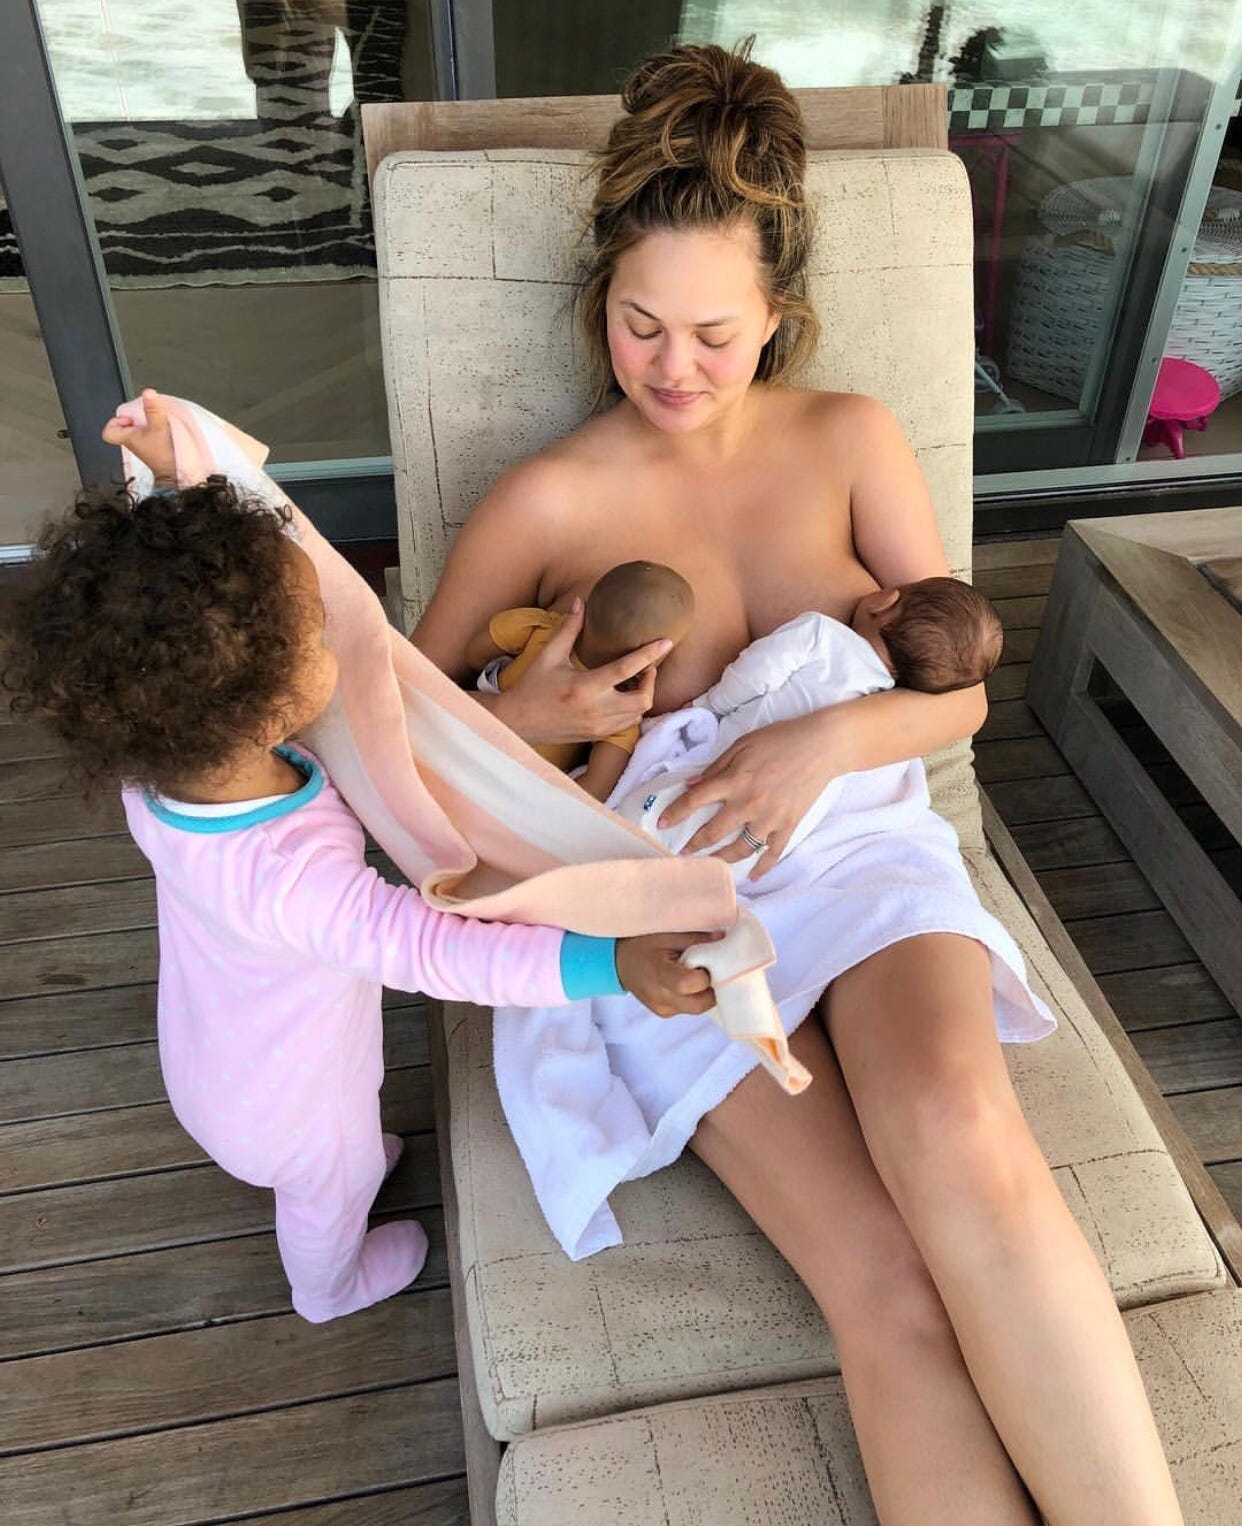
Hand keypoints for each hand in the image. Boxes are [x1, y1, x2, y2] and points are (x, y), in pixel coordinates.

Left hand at [102, 387, 177, 485]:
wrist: (176, 473)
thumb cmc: (163, 454)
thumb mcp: (158, 428)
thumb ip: (153, 410)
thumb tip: (148, 392)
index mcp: (126, 438)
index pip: (108, 432)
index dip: (115, 422)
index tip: (129, 419)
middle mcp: (132, 442)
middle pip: (124, 426)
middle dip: (135, 418)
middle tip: (146, 417)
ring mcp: (142, 445)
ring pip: (136, 429)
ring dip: (145, 423)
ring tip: (156, 422)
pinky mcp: (152, 447)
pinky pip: (146, 433)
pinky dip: (152, 428)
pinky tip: (163, 428)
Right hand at [496, 599, 669, 745]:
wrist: (517, 722)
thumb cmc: (532, 686)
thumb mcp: (549, 655)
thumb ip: (569, 629)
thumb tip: (581, 602)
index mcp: (585, 687)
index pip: (626, 669)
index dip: (649, 655)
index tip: (666, 642)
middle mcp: (596, 710)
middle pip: (643, 698)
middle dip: (651, 681)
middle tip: (646, 667)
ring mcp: (599, 726)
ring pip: (638, 713)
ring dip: (643, 695)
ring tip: (635, 680)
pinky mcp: (597, 735)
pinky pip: (627, 724)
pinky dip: (632, 709)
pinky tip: (623, 696)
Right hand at [615, 931, 722, 1016]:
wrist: (618, 962)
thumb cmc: (642, 944)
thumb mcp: (666, 934)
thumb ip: (696, 938)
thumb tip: (723, 939)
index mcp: (660, 976)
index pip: (692, 983)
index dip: (707, 973)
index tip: (709, 959)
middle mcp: (661, 999)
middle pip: (701, 1003)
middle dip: (712, 987)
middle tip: (710, 968)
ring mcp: (663, 1009)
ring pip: (698, 1008)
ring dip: (704, 992)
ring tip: (698, 972)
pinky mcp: (665, 1013)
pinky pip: (689, 1008)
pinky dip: (695, 995)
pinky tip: (689, 980)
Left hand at [659, 713, 847, 880]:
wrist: (821, 746)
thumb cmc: (780, 739)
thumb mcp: (742, 745)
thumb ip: (716, 767)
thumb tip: (691, 785)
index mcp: (734, 780)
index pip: (695, 801)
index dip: (675, 814)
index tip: (661, 824)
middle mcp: (749, 803)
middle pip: (714, 831)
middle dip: (694, 844)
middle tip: (682, 853)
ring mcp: (770, 818)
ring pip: (740, 848)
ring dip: (722, 859)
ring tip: (710, 865)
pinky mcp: (789, 825)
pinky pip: (773, 853)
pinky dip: (763, 867)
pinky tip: (752, 876)